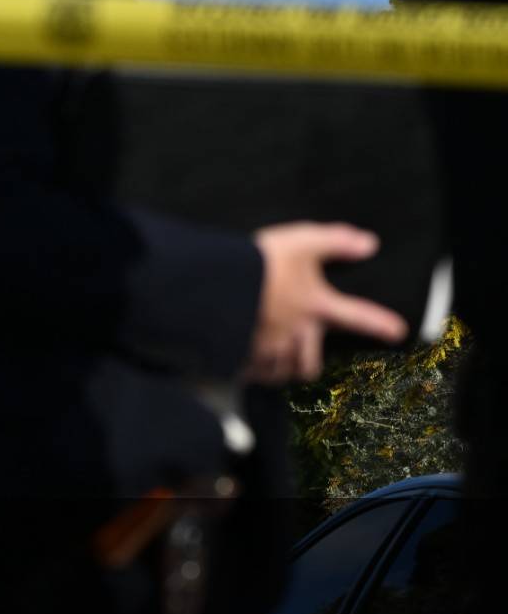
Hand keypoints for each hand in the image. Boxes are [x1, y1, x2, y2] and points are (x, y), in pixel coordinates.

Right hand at [248, 223, 407, 383]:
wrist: (215, 283)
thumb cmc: (261, 263)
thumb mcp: (302, 241)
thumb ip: (336, 242)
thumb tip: (369, 244)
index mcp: (316, 306)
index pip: (357, 316)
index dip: (380, 324)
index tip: (397, 332)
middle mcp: (296, 333)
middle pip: (308, 363)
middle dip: (308, 365)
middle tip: (305, 359)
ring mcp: (267, 347)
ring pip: (280, 370)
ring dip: (279, 367)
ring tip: (273, 360)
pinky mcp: (241, 354)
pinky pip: (252, 372)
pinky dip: (252, 370)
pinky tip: (247, 362)